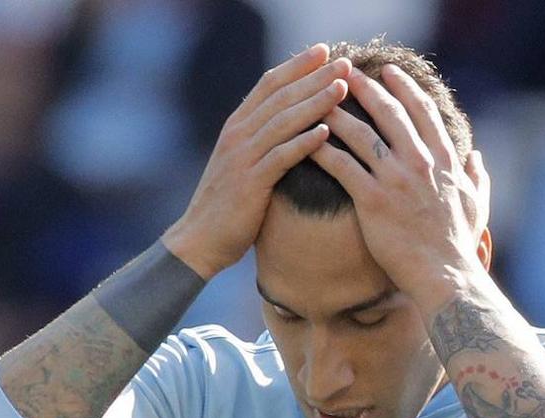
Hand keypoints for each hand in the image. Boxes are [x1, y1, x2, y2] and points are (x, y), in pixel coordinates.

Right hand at [162, 45, 350, 279]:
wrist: (198, 240)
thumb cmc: (227, 205)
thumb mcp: (241, 164)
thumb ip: (260, 140)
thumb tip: (289, 123)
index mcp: (236, 127)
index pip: (268, 84)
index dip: (297, 66)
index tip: (324, 50)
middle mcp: (237, 136)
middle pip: (280, 96)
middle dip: (313, 77)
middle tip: (345, 61)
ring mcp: (242, 159)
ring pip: (283, 122)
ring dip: (314, 103)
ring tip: (343, 88)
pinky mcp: (249, 184)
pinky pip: (280, 158)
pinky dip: (303, 143)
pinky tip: (326, 133)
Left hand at [311, 65, 491, 313]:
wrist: (446, 276)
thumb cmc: (459, 245)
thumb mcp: (477, 205)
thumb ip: (476, 176)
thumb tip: (475, 156)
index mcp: (444, 160)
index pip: (422, 112)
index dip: (404, 88)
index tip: (389, 72)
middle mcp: (420, 163)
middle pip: (389, 113)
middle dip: (365, 88)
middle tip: (345, 73)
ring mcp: (395, 180)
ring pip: (361, 134)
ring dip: (338, 113)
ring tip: (318, 100)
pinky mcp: (373, 201)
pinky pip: (342, 167)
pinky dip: (323, 150)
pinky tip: (306, 141)